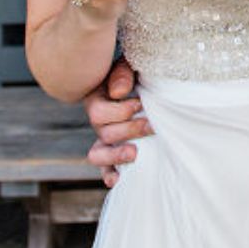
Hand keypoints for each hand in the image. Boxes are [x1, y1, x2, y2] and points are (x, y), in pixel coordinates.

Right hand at [84, 58, 149, 186]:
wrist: (144, 84)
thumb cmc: (134, 73)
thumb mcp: (127, 66)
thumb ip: (121, 74)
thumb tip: (118, 92)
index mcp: (97, 101)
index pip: (97, 113)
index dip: (118, 111)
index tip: (139, 104)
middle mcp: (99, 123)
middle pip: (104, 133)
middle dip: (129, 130)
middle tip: (151, 125)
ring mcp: (105, 140)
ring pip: (98, 154)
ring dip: (116, 155)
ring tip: (134, 153)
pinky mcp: (116, 151)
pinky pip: (106, 168)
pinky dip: (109, 175)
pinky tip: (116, 181)